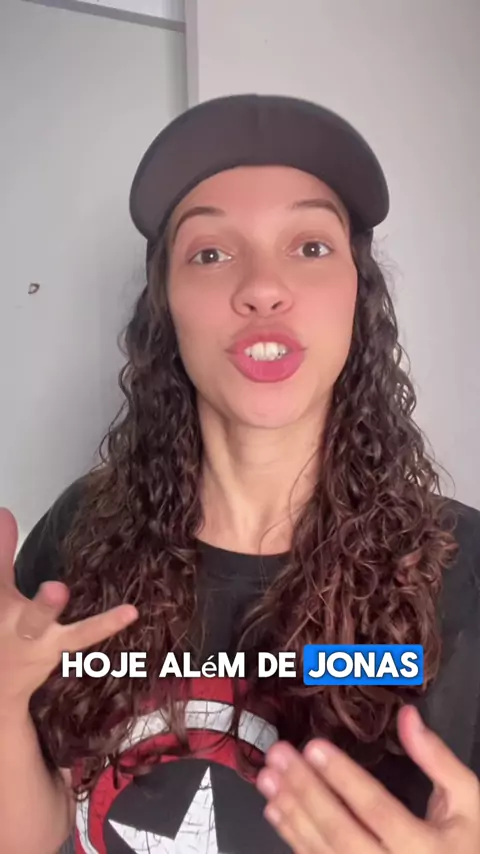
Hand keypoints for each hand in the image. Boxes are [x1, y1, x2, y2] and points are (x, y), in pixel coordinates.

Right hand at [0, 507, 137, 706]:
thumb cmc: (1, 626)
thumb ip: (2, 552)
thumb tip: (5, 512)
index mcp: (2, 605)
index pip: (1, 574)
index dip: (1, 547)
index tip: (4, 516)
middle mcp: (17, 625)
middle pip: (30, 615)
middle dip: (42, 605)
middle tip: (56, 589)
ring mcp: (40, 643)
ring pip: (61, 631)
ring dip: (84, 620)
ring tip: (111, 606)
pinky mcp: (60, 650)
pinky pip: (84, 637)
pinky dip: (107, 623)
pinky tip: (131, 611)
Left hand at [256, 705, 479, 852]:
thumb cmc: (468, 847)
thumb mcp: (468, 801)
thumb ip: (438, 760)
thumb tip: (408, 716)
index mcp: (426, 849)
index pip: (376, 808)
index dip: (343, 777)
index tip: (314, 746)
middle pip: (340, 831)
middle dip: (305, 790)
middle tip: (278, 756)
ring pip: (323, 852)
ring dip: (292, 813)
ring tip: (268, 778)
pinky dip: (294, 838)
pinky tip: (276, 811)